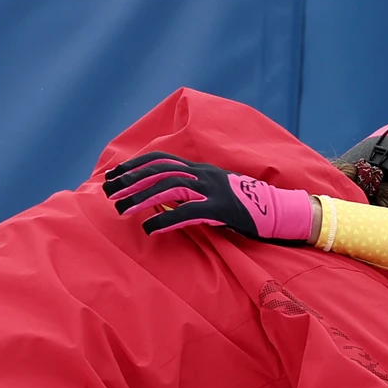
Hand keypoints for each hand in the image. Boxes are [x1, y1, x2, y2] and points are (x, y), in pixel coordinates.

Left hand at [102, 151, 313, 241]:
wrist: (278, 211)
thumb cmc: (245, 206)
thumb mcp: (214, 193)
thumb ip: (191, 192)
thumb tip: (162, 199)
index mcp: (200, 169)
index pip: (161, 159)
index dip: (135, 165)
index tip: (114, 174)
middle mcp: (203, 174)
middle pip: (159, 171)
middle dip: (131, 181)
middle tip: (109, 192)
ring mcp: (212, 190)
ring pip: (168, 188)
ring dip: (141, 199)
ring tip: (122, 210)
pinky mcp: (221, 209)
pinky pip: (187, 212)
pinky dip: (165, 219)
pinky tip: (150, 228)